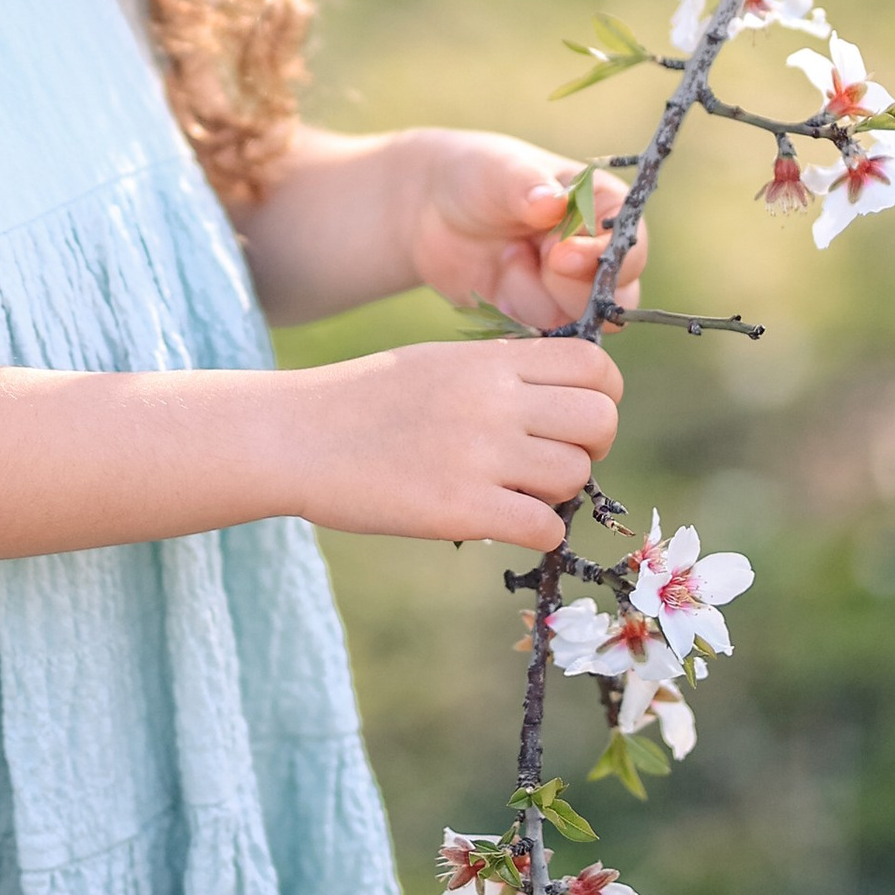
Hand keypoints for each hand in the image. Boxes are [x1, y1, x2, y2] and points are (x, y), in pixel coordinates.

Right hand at [283, 333, 624, 548]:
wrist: (293, 436)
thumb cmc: (362, 402)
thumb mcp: (436, 363)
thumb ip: (500, 375)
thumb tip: (562, 401)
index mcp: (489, 361)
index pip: (596, 367)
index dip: (601, 397)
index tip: (571, 419)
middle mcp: (494, 400)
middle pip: (600, 421)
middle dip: (590, 447)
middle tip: (551, 463)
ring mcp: (480, 454)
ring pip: (575, 477)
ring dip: (557, 494)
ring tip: (515, 493)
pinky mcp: (460, 508)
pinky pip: (543, 528)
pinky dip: (537, 534)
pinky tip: (503, 524)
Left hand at [401, 128, 647, 332]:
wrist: (430, 209)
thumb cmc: (478, 176)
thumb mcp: (500, 171)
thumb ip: (528, 186)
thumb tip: (553, 204)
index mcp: (605, 209)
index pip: (630, 245)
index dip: (601, 258)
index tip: (558, 255)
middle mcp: (596, 254)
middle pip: (618, 298)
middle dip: (568, 287)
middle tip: (524, 254)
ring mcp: (568, 291)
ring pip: (578, 323)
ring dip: (532, 296)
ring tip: (505, 256)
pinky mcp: (539, 318)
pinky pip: (541, 339)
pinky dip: (514, 317)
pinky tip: (494, 283)